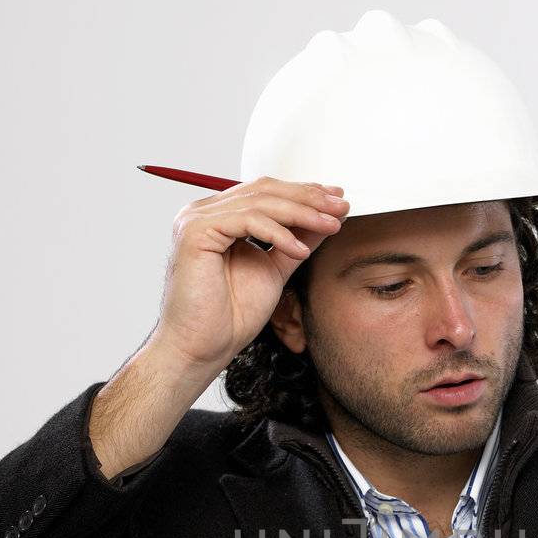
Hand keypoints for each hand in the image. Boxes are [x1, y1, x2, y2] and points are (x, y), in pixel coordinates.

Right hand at [153, 176, 350, 372]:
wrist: (204, 346)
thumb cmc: (231, 315)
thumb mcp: (276, 269)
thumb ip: (297, 240)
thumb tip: (329, 217)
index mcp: (220, 216)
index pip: (266, 192)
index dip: (304, 192)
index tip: (337, 199)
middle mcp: (204, 211)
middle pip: (264, 190)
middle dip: (308, 198)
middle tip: (341, 206)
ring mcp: (196, 219)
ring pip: (259, 202)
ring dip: (302, 213)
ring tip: (331, 226)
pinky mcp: (195, 232)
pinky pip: (247, 221)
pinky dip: (278, 234)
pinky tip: (300, 250)